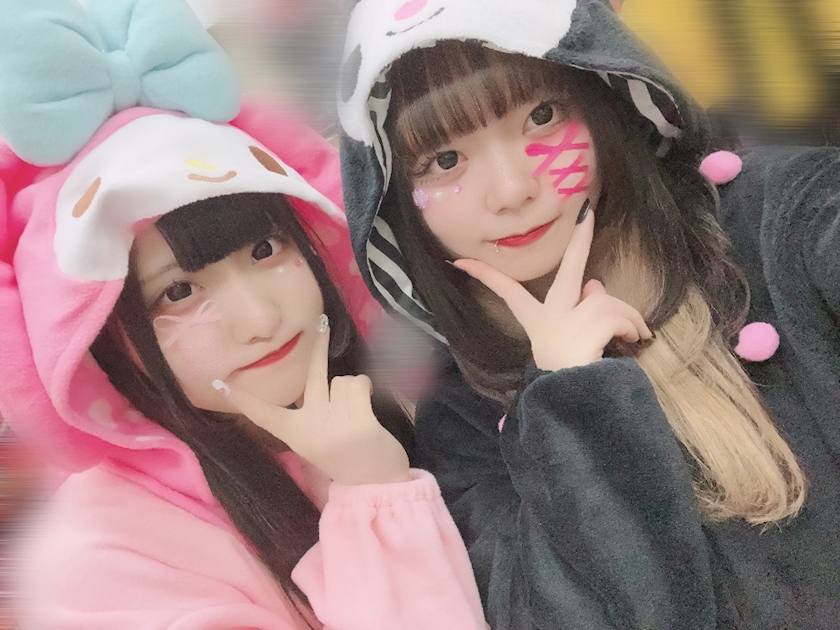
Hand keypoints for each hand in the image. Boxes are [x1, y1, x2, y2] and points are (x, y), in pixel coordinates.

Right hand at [213, 318, 410, 485]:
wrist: (374, 484)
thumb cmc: (344, 459)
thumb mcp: (315, 441)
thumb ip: (310, 413)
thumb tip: (318, 381)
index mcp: (294, 434)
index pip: (262, 413)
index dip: (241, 398)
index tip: (219, 383)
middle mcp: (310, 425)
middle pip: (312, 375)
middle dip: (316, 346)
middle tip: (320, 322)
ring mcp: (334, 423)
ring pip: (342, 380)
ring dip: (351, 390)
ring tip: (354, 414)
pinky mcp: (359, 421)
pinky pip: (359, 385)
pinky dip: (365, 391)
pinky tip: (366, 410)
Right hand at [453, 206, 651, 370]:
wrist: (571, 401)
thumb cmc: (566, 376)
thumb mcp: (564, 342)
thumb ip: (578, 310)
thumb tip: (595, 284)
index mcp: (537, 319)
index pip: (507, 292)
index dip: (485, 275)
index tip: (461, 262)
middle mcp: (551, 314)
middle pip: (570, 270)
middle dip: (580, 239)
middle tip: (587, 213)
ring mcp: (570, 318)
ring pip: (607, 300)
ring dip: (628, 317)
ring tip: (635, 336)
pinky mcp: (590, 324)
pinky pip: (621, 314)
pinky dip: (634, 326)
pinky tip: (635, 341)